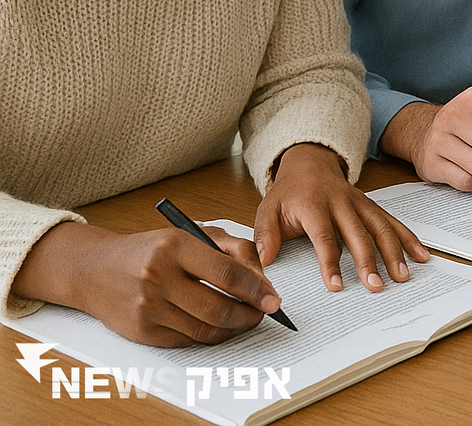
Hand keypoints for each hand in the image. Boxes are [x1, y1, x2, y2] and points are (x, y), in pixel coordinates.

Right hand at [12, 220, 278, 346]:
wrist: (95, 269)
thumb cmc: (151, 249)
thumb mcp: (192, 233)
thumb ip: (233, 249)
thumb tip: (262, 278)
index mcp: (174, 247)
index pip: (227, 274)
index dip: (256, 290)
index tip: (273, 299)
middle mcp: (157, 277)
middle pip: (218, 308)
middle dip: (249, 315)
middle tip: (261, 313)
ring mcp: (147, 307)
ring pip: (205, 329)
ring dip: (232, 328)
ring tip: (243, 319)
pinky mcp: (141, 331)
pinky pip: (187, 340)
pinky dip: (208, 335)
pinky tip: (216, 325)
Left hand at [255, 142, 430, 292]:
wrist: (310, 164)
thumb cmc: (289, 192)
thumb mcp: (268, 210)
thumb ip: (265, 236)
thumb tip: (263, 262)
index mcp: (314, 205)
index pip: (324, 237)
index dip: (330, 262)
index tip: (336, 285)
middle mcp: (341, 203)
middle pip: (359, 234)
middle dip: (369, 261)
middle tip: (376, 286)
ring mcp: (360, 203)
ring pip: (381, 227)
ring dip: (394, 252)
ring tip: (403, 275)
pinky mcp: (372, 206)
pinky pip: (392, 222)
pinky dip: (408, 238)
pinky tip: (420, 254)